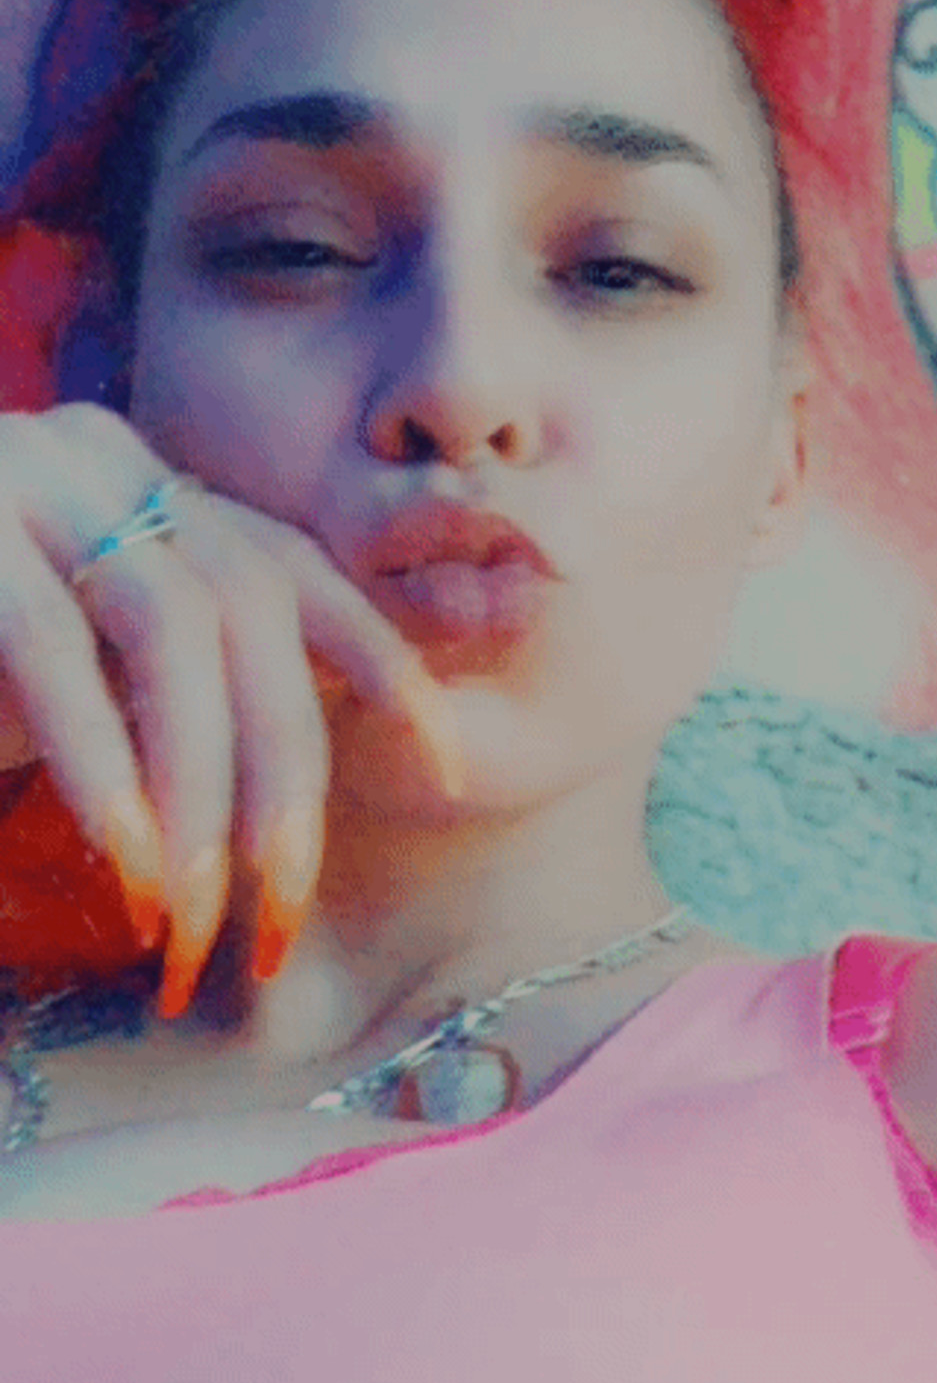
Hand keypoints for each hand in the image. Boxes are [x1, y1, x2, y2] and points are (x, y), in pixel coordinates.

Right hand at [0, 403, 461, 1017]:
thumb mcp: (87, 685)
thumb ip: (180, 699)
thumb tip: (294, 795)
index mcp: (150, 488)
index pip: (297, 567)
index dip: (384, 661)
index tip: (447, 764)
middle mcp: (104, 457)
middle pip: (253, 608)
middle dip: (283, 779)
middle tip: (276, 925)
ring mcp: (26, 472)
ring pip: (171, 626)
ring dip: (200, 790)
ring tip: (197, 924)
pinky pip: (55, 648)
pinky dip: (104, 771)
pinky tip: (134, 870)